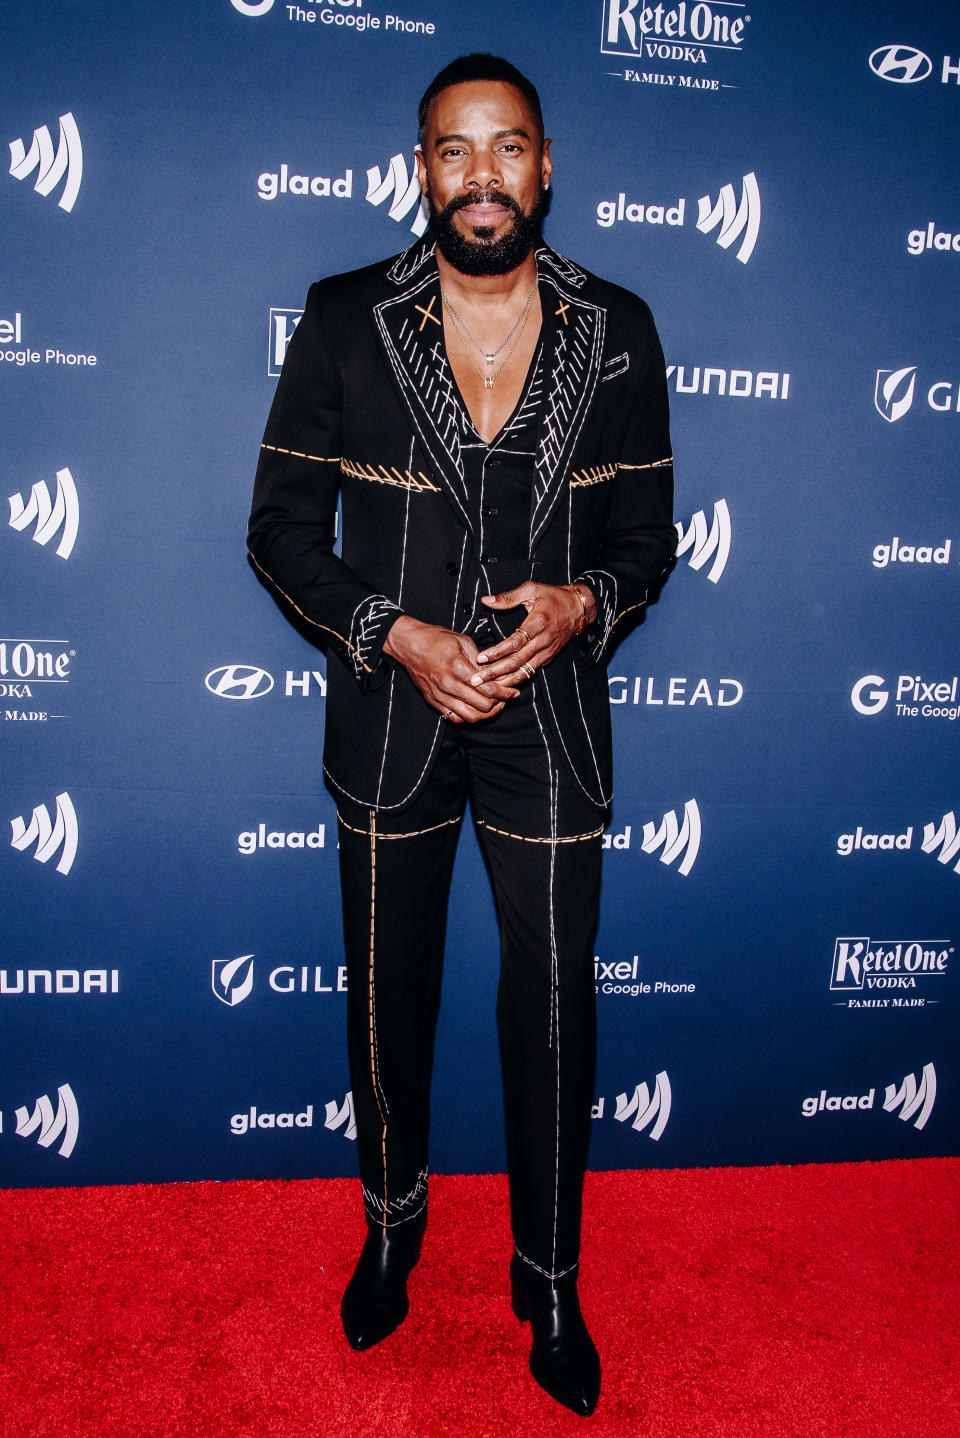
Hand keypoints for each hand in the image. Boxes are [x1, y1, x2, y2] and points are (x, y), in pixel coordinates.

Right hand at [383, 616, 519, 722]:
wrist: (408, 644)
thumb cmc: (435, 639)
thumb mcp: (462, 641)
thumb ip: (479, 660)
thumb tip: (493, 673)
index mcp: (458, 667)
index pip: (488, 689)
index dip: (505, 693)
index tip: (513, 692)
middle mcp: (449, 685)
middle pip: (482, 705)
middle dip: (499, 704)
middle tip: (506, 698)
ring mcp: (440, 696)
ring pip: (469, 716)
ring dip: (485, 714)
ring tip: (493, 707)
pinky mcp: (433, 701)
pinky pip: (454, 717)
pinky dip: (468, 717)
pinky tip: (475, 709)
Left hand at [472, 582, 596, 685]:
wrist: (580, 608)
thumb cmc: (555, 597)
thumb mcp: (532, 589)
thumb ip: (508, 597)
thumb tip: (486, 600)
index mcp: (537, 623)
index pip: (514, 643)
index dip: (496, 652)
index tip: (481, 658)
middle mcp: (542, 641)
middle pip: (516, 662)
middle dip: (495, 673)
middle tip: (477, 680)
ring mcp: (546, 652)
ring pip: (523, 671)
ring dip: (504, 680)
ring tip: (486, 686)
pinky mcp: (548, 658)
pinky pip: (530, 672)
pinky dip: (516, 680)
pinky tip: (503, 684)